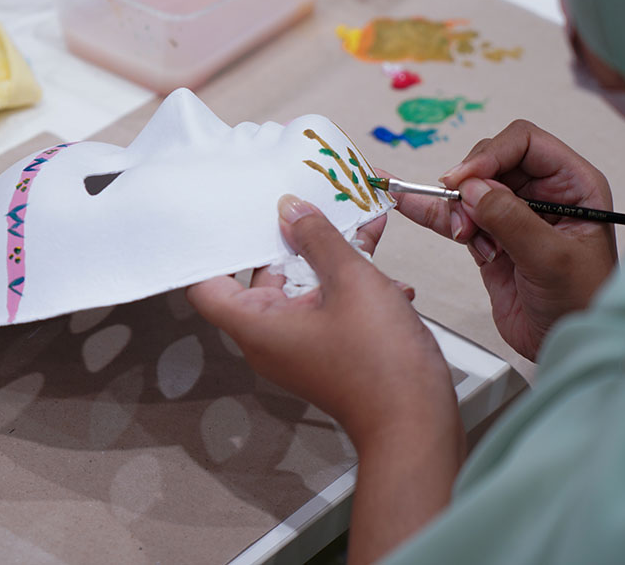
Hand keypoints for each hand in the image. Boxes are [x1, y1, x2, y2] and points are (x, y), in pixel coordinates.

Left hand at [187, 195, 454, 449]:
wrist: (417, 421)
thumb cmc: (379, 363)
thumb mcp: (351, 281)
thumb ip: (318, 239)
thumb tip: (291, 210)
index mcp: (257, 325)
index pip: (207, 286)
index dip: (215, 250)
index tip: (232, 217)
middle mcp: (271, 337)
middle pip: (264, 275)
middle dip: (293, 240)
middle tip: (312, 205)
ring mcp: (301, 344)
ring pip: (305, 286)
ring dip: (334, 260)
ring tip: (363, 229)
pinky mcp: (329, 348)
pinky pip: (329, 305)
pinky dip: (352, 286)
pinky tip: (389, 277)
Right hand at [393, 120, 617, 360]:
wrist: (568, 345)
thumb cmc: (581, 303)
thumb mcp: (551, 259)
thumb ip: (511, 220)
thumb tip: (472, 189)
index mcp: (573, 184)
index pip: (525, 143)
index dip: (491, 153)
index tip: (462, 179)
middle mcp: (544, 193)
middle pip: (492, 162)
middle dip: (470, 185)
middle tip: (463, 218)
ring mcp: (514, 216)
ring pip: (470, 189)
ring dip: (456, 207)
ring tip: (463, 236)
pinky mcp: (491, 239)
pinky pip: (458, 216)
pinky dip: (435, 213)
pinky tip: (408, 203)